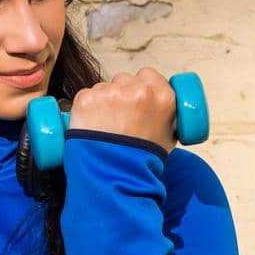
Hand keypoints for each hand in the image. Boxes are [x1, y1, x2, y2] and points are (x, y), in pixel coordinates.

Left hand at [64, 69, 178, 153]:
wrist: (116, 178)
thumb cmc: (143, 163)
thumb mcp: (169, 137)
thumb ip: (166, 116)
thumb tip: (160, 108)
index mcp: (162, 97)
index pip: (148, 75)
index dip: (141, 85)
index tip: (135, 97)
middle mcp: (138, 91)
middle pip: (124, 79)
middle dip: (121, 93)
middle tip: (119, 117)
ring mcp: (111, 94)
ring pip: (104, 87)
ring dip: (103, 101)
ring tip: (104, 127)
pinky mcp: (87, 99)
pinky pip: (86, 95)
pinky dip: (87, 108)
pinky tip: (91, 125)